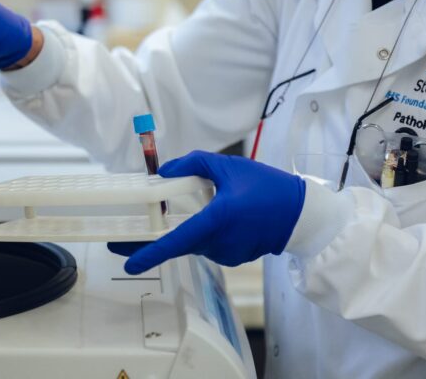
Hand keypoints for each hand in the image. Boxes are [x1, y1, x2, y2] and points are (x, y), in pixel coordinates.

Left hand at [108, 151, 305, 273]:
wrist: (302, 214)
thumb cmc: (268, 187)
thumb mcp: (229, 166)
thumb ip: (193, 164)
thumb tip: (164, 172)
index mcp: (217, 219)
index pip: (177, 241)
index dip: (151, 252)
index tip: (129, 262)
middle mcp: (219, 242)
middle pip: (178, 243)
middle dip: (151, 242)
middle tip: (123, 241)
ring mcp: (226, 253)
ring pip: (193, 242)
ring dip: (186, 229)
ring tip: (197, 210)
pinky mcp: (233, 257)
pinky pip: (208, 244)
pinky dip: (203, 232)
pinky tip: (219, 217)